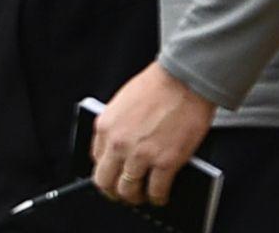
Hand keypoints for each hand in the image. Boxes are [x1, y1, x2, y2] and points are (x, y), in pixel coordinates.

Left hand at [91, 61, 216, 206]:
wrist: (182, 81)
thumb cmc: (157, 86)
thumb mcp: (121, 104)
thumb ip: (117, 128)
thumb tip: (118, 149)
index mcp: (104, 127)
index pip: (96, 160)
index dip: (107, 171)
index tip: (113, 176)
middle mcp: (118, 144)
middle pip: (106, 181)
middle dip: (114, 191)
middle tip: (123, 194)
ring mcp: (140, 155)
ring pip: (129, 191)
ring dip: (136, 197)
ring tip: (143, 196)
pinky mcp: (165, 163)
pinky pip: (156, 191)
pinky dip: (158, 198)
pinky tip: (161, 196)